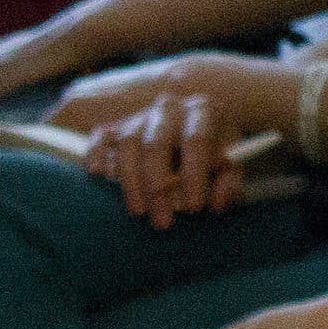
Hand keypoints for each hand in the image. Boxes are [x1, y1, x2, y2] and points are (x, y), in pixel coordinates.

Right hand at [74, 60, 278, 225]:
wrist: (196, 129)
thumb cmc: (215, 151)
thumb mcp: (230, 163)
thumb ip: (228, 181)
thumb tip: (216, 203)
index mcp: (201, 110)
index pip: (195, 140)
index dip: (194, 175)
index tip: (195, 208)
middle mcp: (168, 108)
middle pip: (155, 145)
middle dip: (158, 188)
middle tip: (164, 221)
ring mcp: (140, 116)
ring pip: (127, 145)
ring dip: (131, 183)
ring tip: (139, 212)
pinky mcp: (117, 126)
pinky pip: (100, 137)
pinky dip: (97, 154)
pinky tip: (98, 173)